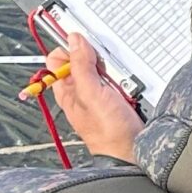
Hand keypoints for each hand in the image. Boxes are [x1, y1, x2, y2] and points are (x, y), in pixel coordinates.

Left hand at [46, 30, 143, 162]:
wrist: (133, 152)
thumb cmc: (108, 132)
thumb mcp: (91, 93)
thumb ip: (80, 65)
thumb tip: (74, 40)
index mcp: (67, 89)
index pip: (58, 58)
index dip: (69, 50)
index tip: (85, 49)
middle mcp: (82, 91)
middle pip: (84, 61)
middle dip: (97, 60)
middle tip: (104, 71)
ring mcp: (100, 95)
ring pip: (104, 70)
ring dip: (114, 72)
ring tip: (119, 84)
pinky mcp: (117, 98)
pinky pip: (120, 81)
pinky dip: (126, 82)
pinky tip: (128, 90)